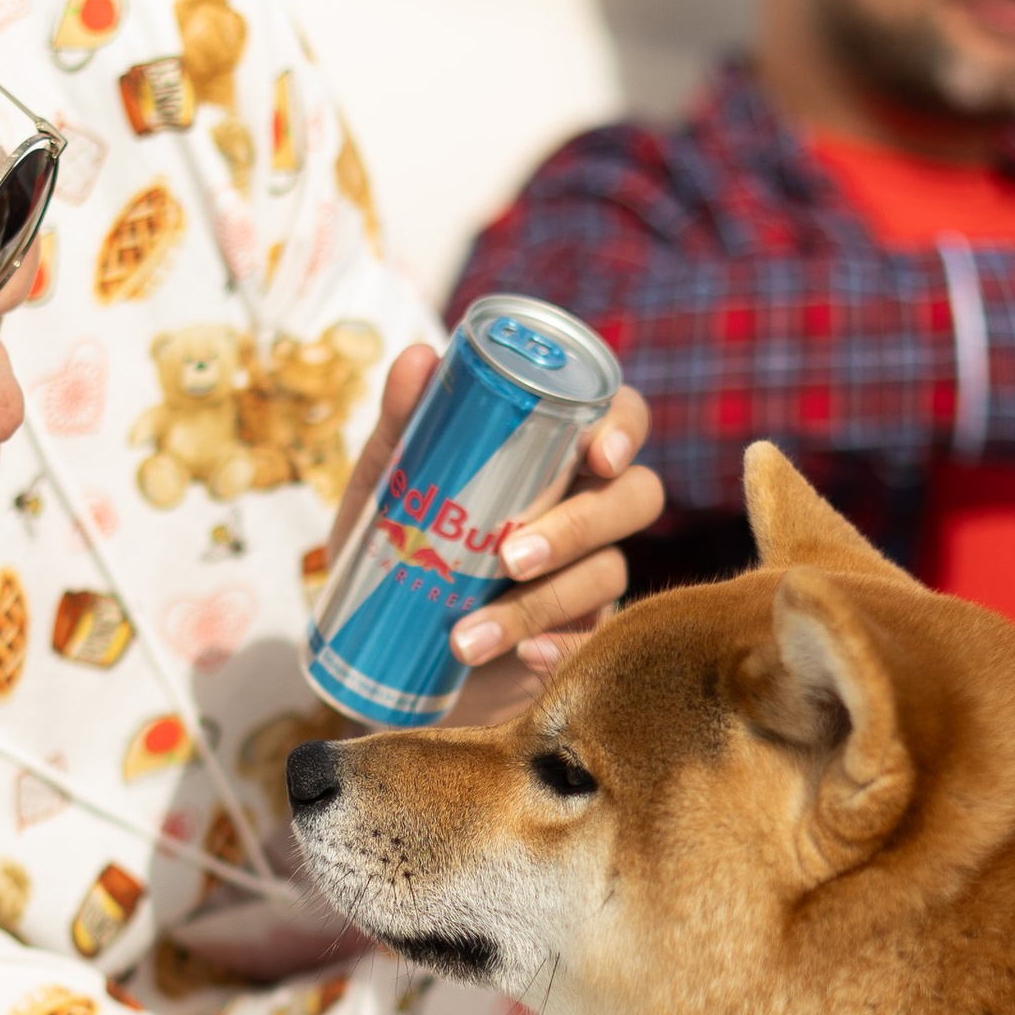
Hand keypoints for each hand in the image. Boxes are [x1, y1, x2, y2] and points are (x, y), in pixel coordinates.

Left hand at [330, 344, 662, 720]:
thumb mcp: (388, 488)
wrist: (378, 647)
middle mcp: (589, 508)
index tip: (598, 453)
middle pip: (635, 497)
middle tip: (511, 556)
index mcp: (557, 456)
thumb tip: (419, 357)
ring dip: (541, 603)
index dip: (624, 429)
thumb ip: (406, 426)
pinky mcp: (581, 635)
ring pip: (608, 572)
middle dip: (580, 526)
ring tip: (468, 636)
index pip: (621, 421)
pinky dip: (559, 647)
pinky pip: (594, 639)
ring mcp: (590, 574)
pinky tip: (524, 658)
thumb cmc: (399, 547)